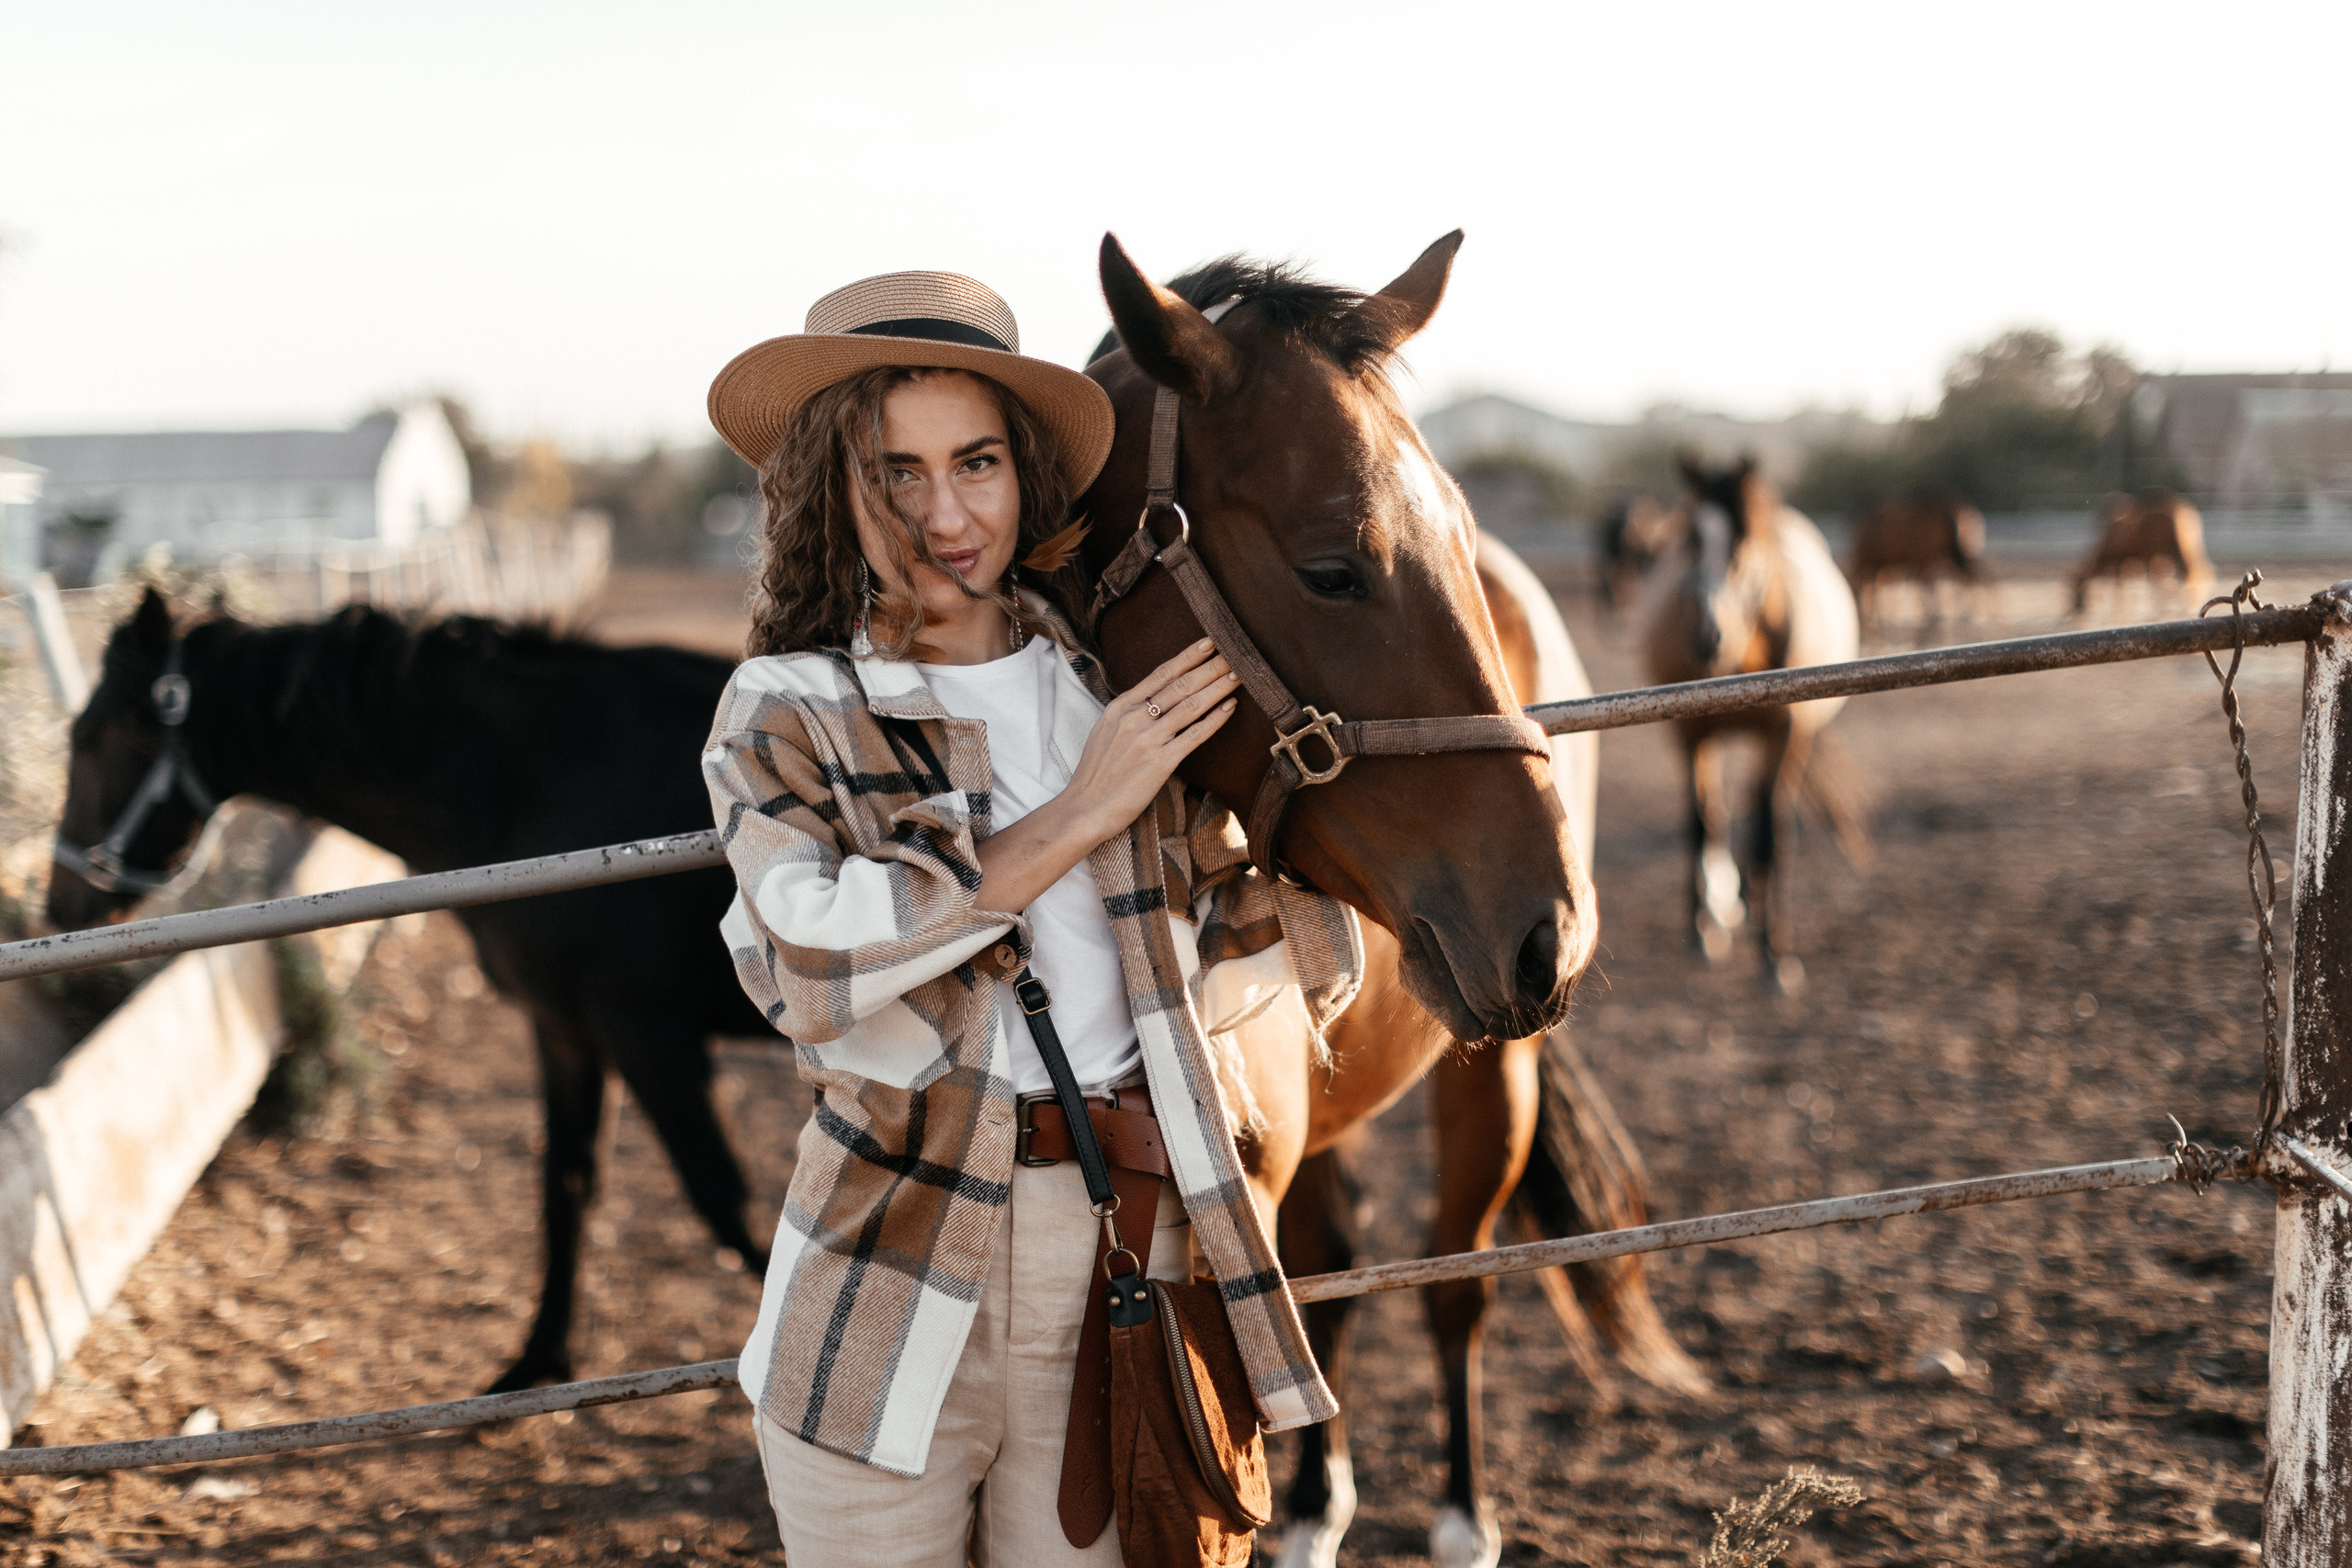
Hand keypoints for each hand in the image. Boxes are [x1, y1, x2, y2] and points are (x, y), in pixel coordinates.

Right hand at [1062, 639, 1239, 839]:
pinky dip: (1215, 719)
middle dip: (1211, 666)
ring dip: (1218, 687)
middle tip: (1234, 652)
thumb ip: (1128, 713)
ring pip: (1191, 705)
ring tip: (1239, 674)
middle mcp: (1134, 718)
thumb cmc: (1096, 774)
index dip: (1187, 657)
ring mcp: (1148, 739)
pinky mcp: (1160, 762)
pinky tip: (1230, 707)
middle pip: (1181, 684)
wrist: (1085, 808)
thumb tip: (1151, 700)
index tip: (1208, 643)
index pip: (1160, 674)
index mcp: (1120, 707)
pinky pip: (1194, 735)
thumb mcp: (1105, 732)